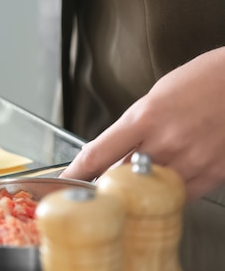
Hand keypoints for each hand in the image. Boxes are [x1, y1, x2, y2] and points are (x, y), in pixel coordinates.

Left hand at [61, 47, 224, 200]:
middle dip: (107, 182)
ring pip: (148, 191)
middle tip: (102, 182)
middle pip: (120, 177)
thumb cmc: (202, 80)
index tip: (66, 181)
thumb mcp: (156, 96)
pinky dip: (166, 193)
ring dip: (137, 189)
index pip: (98, 154)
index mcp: (145, 116)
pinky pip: (179, 196)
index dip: (76, 172)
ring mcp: (191, 160)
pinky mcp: (213, 173)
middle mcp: (165, 141)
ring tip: (141, 176)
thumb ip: (133, 126)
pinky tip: (164, 182)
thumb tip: (114, 150)